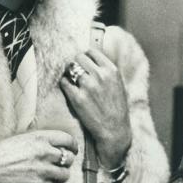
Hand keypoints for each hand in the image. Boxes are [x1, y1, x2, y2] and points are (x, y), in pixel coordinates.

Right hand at [0, 130, 77, 182]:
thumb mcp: (21, 139)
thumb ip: (40, 141)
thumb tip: (57, 148)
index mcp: (40, 138)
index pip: (68, 140)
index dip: (73, 146)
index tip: (72, 150)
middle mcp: (44, 153)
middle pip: (68, 159)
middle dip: (65, 162)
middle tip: (59, 165)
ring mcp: (42, 171)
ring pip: (64, 175)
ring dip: (60, 176)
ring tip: (51, 176)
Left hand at [59, 46, 130, 167]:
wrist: (114, 130)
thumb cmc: (117, 109)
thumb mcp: (118, 85)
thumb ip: (107, 72)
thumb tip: (93, 60)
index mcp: (111, 71)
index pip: (92, 52)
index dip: (86, 56)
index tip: (84, 62)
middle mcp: (100, 76)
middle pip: (79, 57)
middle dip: (77, 64)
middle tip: (77, 73)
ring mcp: (87, 86)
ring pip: (70, 68)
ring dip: (70, 74)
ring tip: (73, 81)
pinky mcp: (77, 98)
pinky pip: (64, 82)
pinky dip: (65, 84)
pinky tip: (70, 90)